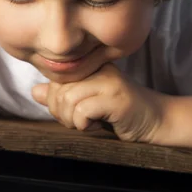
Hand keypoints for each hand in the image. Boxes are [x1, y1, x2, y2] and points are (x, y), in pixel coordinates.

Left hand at [32, 63, 168, 142]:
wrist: (156, 121)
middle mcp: (99, 69)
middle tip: (78, 121)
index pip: (55, 80)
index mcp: (90, 66)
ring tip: (86, 123)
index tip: (70, 114)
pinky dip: (82, 124)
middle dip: (61, 113)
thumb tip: (35, 91)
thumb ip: (62, 97)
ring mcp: (109, 81)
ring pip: (68, 99)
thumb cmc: (119, 113)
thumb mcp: (86, 103)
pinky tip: (95, 125)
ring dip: (71, 120)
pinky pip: (82, 110)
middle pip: (59, 90)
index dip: (55, 101)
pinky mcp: (117, 97)